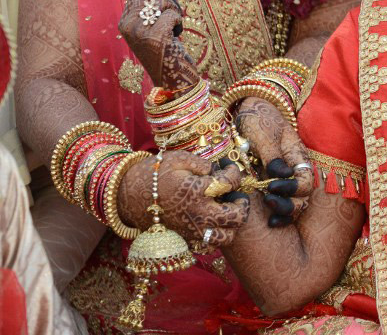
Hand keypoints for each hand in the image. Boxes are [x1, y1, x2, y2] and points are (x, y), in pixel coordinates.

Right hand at [117, 150, 248, 248]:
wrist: (128, 196)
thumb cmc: (152, 174)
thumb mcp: (177, 159)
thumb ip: (201, 163)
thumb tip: (217, 170)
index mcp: (197, 190)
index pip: (229, 183)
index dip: (234, 173)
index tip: (229, 169)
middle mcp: (198, 214)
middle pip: (235, 217)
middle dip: (242, 204)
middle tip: (237, 195)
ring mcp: (192, 230)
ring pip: (225, 237)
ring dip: (232, 225)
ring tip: (227, 211)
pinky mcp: (185, 240)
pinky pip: (209, 244)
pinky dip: (216, 234)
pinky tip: (211, 220)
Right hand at [118, 0, 197, 90]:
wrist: (173, 80)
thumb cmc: (165, 49)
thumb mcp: (157, 23)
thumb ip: (156, 1)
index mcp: (124, 22)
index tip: (161, 13)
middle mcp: (128, 26)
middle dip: (168, 1)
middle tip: (170, 19)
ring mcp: (141, 32)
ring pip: (164, 1)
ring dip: (175, 12)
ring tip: (172, 29)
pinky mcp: (156, 37)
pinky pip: (173, 14)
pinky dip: (179, 22)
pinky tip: (175, 36)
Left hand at [235, 98, 312, 226]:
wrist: (251, 109)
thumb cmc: (258, 118)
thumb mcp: (263, 133)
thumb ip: (272, 155)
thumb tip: (283, 175)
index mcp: (297, 155)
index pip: (305, 180)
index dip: (291, 188)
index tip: (271, 187)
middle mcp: (295, 169)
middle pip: (304, 196)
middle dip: (289, 205)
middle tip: (268, 201)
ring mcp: (286, 177)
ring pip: (296, 203)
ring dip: (285, 212)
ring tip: (270, 219)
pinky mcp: (274, 182)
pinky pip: (284, 202)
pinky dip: (279, 213)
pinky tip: (270, 221)